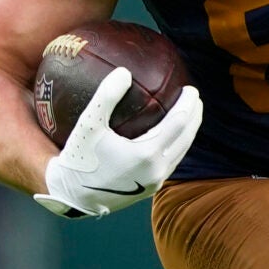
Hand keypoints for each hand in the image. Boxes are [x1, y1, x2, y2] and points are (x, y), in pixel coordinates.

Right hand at [34, 66, 202, 218]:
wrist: (73, 197)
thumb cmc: (79, 158)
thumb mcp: (88, 124)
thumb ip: (106, 96)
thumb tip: (124, 72)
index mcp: (146, 154)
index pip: (179, 124)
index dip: (188, 105)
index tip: (190, 89)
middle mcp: (156, 170)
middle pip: (186, 138)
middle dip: (194, 117)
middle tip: (195, 98)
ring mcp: (155, 181)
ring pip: (180, 152)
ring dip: (188, 132)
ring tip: (188, 115)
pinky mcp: (150, 189)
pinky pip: (170, 162)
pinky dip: (176, 146)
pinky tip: (170, 136)